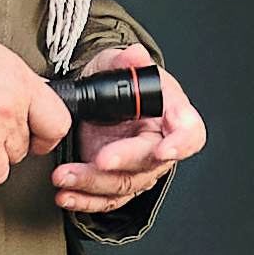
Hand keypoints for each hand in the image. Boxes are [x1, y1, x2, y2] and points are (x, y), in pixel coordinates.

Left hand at [48, 61, 211, 220]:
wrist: (99, 99)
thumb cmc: (120, 81)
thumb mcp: (118, 63)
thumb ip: (126, 60)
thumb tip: (134, 55)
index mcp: (172, 114)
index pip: (189, 133)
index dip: (180, 144)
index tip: (163, 150)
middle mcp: (160, 145)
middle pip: (149, 162)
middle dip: (123, 162)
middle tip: (100, 159)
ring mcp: (139, 168)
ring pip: (123, 184)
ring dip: (92, 183)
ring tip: (63, 176)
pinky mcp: (118, 182)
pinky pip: (106, 199)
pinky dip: (84, 200)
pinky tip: (65, 195)